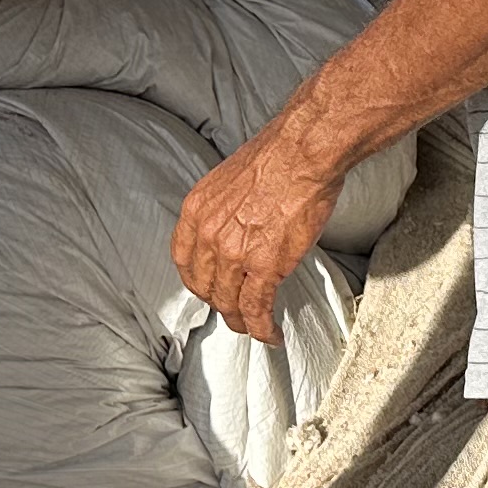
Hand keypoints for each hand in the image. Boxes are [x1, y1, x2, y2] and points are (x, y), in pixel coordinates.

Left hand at [174, 130, 340, 344]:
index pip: (184, 260)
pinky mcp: (264, 268)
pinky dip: (263, 327)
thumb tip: (237, 227)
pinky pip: (257, 308)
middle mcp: (208, 236)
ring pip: (229, 303)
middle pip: (205, 287)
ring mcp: (234, 254)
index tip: (208, 287)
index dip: (197, 281)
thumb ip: (225, 210)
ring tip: (253, 328)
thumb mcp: (231, 181)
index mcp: (196, 212)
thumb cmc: (278, 156)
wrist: (303, 153)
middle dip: (219, 303)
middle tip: (234, 309)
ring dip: (241, 321)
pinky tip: (270, 334)